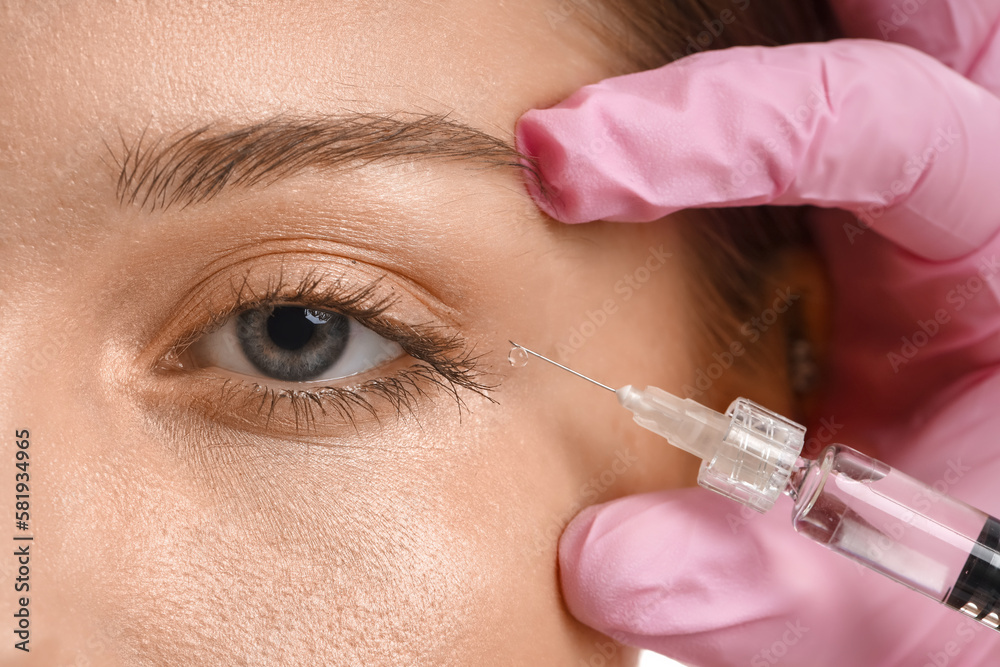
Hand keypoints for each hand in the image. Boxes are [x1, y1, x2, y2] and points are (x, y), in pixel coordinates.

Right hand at [516, 4, 999, 664]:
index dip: (704, 127)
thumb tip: (604, 560)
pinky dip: (740, 79)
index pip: (866, 121)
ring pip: (866, 33)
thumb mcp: (902, 610)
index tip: (563, 165)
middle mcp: (966, 190)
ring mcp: (909, 191)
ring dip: (757, 15)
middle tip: (617, 9)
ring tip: (632, 20)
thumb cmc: (982, 587)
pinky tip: (660, 90)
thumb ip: (771, 587)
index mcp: (998, 255)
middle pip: (918, 11)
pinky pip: (809, 91)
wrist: (982, 581)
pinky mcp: (852, 213)